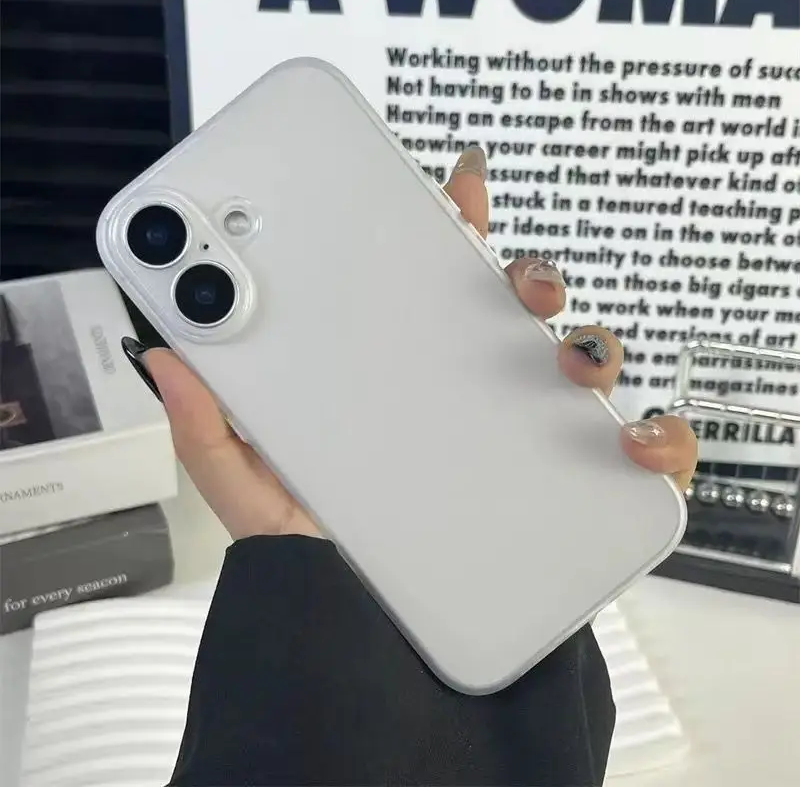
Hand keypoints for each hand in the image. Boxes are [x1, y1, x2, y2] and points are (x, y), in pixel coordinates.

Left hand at [125, 146, 696, 539]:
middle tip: (513, 279)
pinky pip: (637, 458)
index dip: (446, 224)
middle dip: (527, 274)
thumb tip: (167, 354)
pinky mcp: (576, 498)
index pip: (426, 285)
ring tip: (568, 358)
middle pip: (513, 312)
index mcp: (399, 381)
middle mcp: (470, 401)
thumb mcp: (256, 500)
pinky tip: (633, 444)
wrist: (384, 666)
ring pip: (582, 366)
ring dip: (590, 344)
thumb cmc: (328, 571)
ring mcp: (529, 445)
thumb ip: (212, 432)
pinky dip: (655, 442)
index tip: (454, 184)